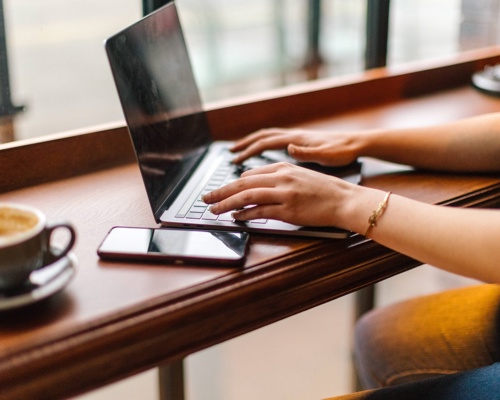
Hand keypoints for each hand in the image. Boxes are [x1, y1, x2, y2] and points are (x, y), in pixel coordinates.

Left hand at [202, 162, 355, 227]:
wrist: (343, 200)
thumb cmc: (323, 190)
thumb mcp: (299, 175)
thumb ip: (277, 177)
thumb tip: (253, 183)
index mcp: (283, 168)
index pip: (249, 175)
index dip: (231, 184)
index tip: (220, 191)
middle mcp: (281, 178)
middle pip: (242, 184)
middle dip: (221, 192)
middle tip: (206, 198)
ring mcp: (284, 194)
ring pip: (247, 196)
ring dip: (227, 204)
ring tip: (214, 210)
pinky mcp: (288, 210)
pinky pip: (260, 211)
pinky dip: (245, 214)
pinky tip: (235, 217)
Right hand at [231, 128, 361, 165]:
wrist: (356, 143)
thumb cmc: (342, 151)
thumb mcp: (326, 155)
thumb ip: (307, 152)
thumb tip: (289, 148)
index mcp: (296, 139)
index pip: (266, 142)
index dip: (249, 150)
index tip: (236, 159)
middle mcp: (294, 136)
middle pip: (263, 136)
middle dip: (245, 144)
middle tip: (231, 153)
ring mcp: (296, 138)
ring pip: (268, 137)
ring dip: (253, 143)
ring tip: (241, 152)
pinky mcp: (301, 142)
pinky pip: (276, 141)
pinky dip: (264, 145)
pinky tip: (263, 154)